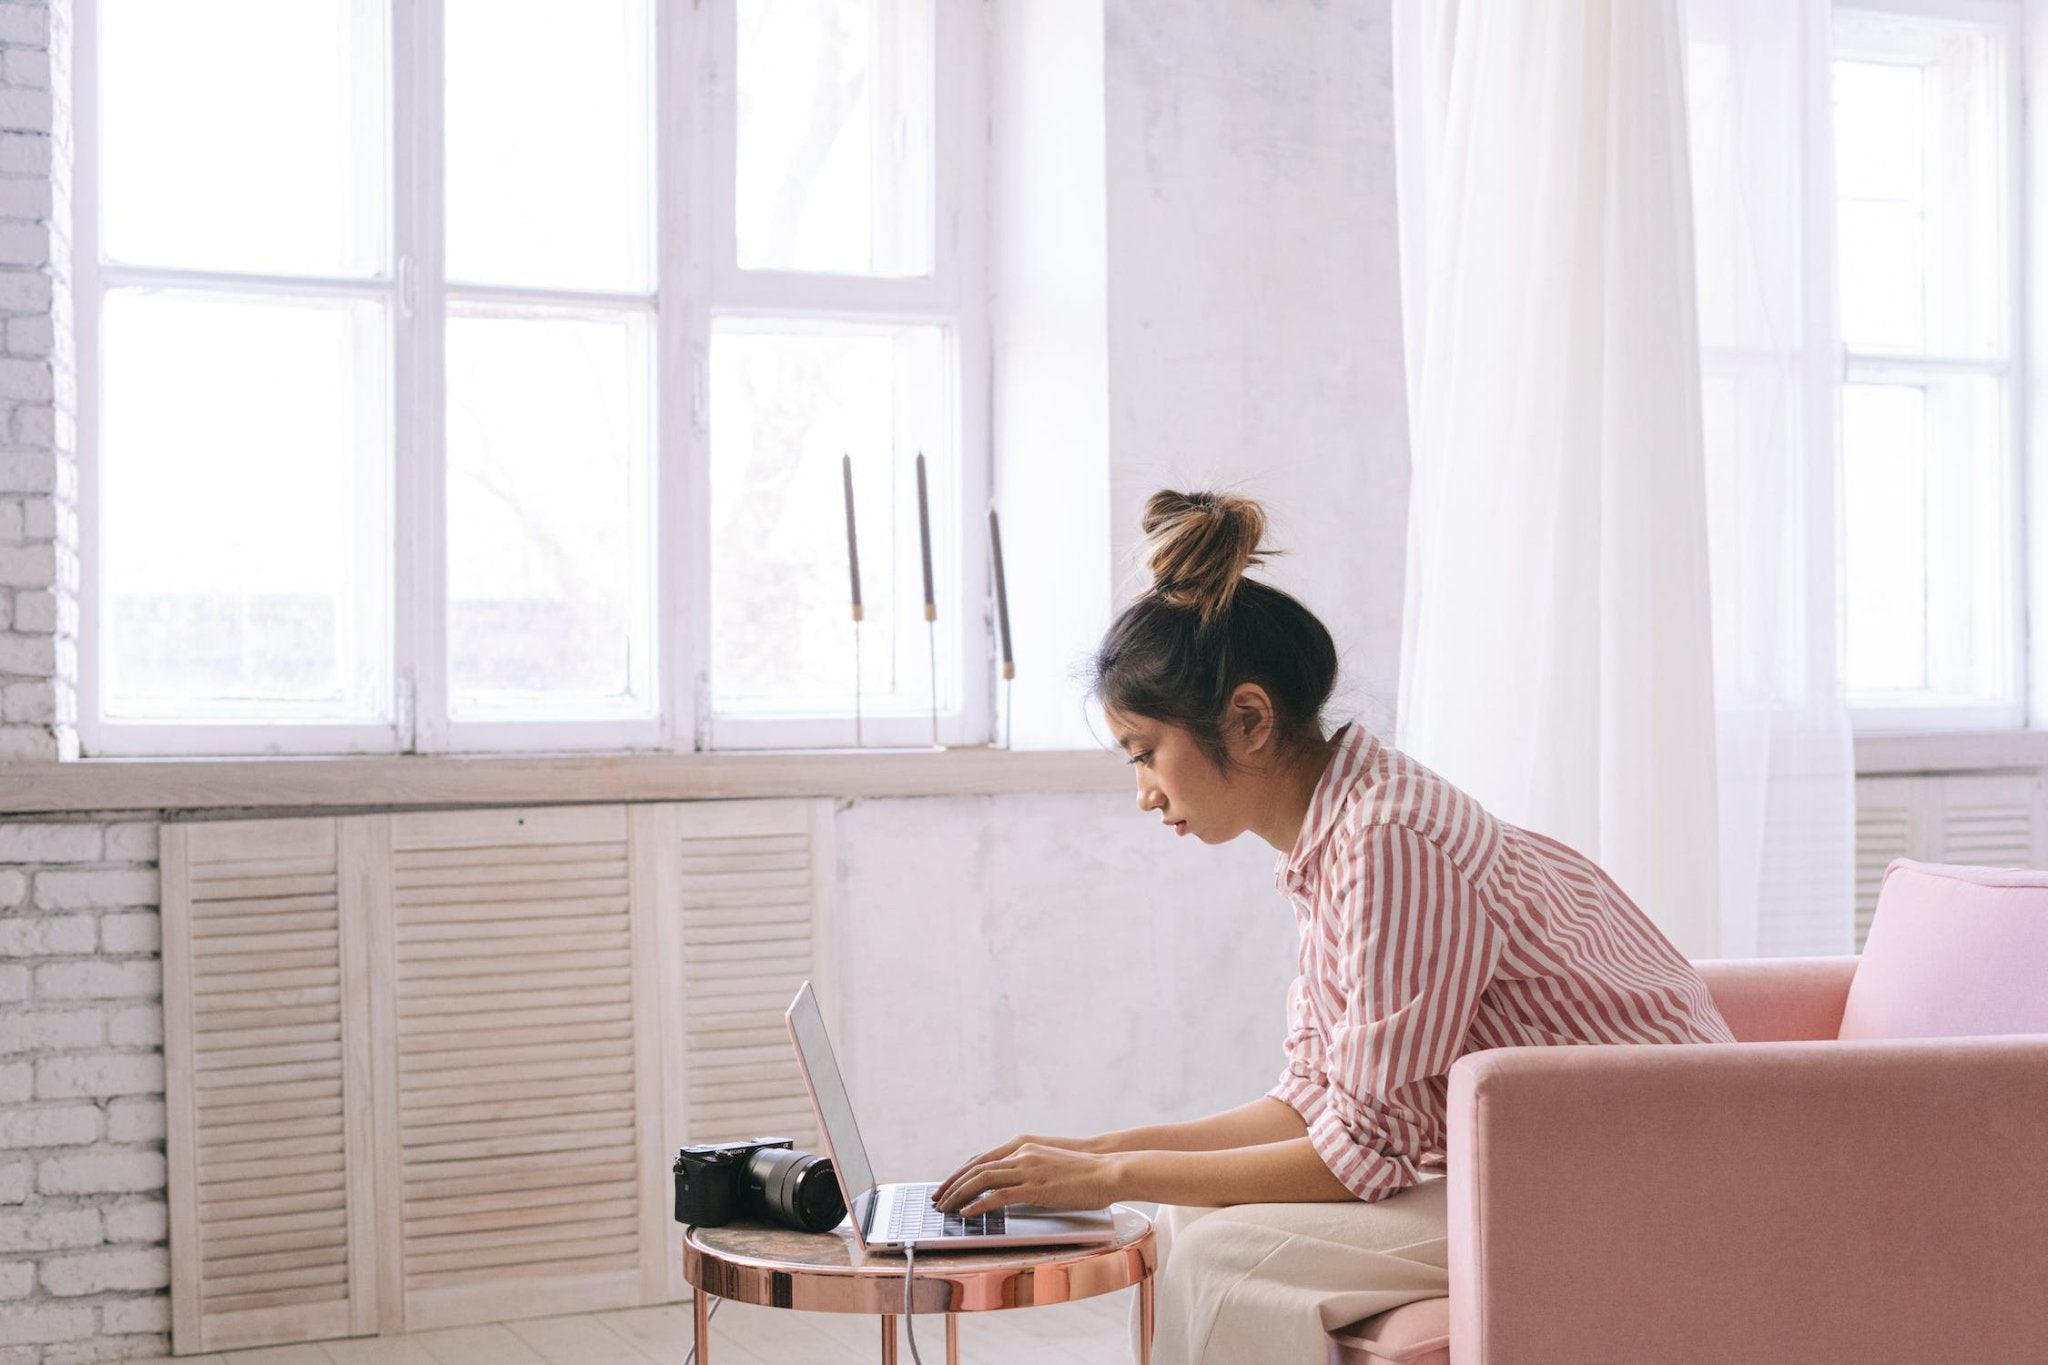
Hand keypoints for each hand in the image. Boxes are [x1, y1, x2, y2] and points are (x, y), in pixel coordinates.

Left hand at [933, 1138, 1119, 1215]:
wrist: (1107, 1169)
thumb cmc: (1083, 1171)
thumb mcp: (1049, 1163)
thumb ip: (1028, 1169)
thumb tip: (1012, 1186)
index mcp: (1022, 1146)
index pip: (981, 1159)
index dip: (960, 1173)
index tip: (946, 1186)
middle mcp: (1021, 1154)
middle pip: (976, 1167)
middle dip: (952, 1185)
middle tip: (937, 1199)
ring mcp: (1028, 1169)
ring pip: (982, 1179)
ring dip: (959, 1195)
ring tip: (945, 1208)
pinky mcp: (1036, 1187)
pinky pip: (999, 1195)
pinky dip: (979, 1205)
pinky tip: (968, 1214)